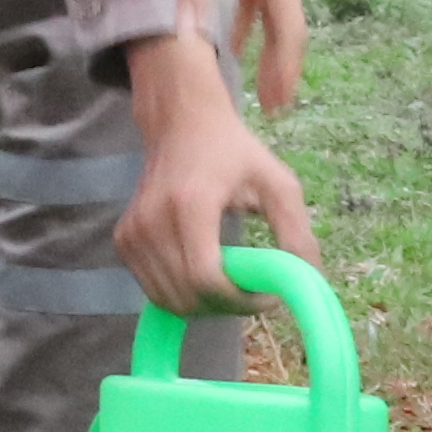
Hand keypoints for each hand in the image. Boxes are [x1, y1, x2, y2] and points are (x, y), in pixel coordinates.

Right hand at [117, 28, 314, 315]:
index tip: (269, 296)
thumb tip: (308, 281)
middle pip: (188, 296)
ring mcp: (132, 232)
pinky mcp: (124, 240)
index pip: (207, 278)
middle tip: (253, 292)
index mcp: (190, 205)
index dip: (241, 300)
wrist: (180, 124)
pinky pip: (154, 291)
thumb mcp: (278, 184)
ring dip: (205, 306)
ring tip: (231, 284)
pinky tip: (204, 275)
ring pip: (168, 300)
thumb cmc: (234, 153)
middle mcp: (152, 221)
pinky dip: (182, 296)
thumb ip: (297, 233)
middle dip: (228, 306)